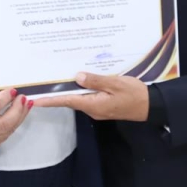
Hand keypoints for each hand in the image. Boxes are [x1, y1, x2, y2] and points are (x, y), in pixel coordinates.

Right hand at [0, 88, 31, 149]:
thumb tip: (3, 89)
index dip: (4, 98)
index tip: (12, 90)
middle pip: (5, 121)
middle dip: (17, 109)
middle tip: (23, 98)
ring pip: (10, 128)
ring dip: (21, 115)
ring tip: (27, 103)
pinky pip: (9, 132)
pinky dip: (16, 122)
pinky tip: (21, 113)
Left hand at [30, 72, 149, 121]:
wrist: (151, 105)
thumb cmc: (135, 94)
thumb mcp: (116, 83)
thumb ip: (96, 80)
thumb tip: (77, 77)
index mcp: (93, 104)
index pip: (66, 101)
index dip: (50, 100)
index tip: (35, 100)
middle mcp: (92, 109)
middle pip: (70, 99)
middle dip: (57, 92)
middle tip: (43, 83)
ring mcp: (98, 108)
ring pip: (80, 97)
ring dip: (69, 89)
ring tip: (57, 79)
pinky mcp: (104, 105)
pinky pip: (89, 96)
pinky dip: (82, 89)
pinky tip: (80, 80)